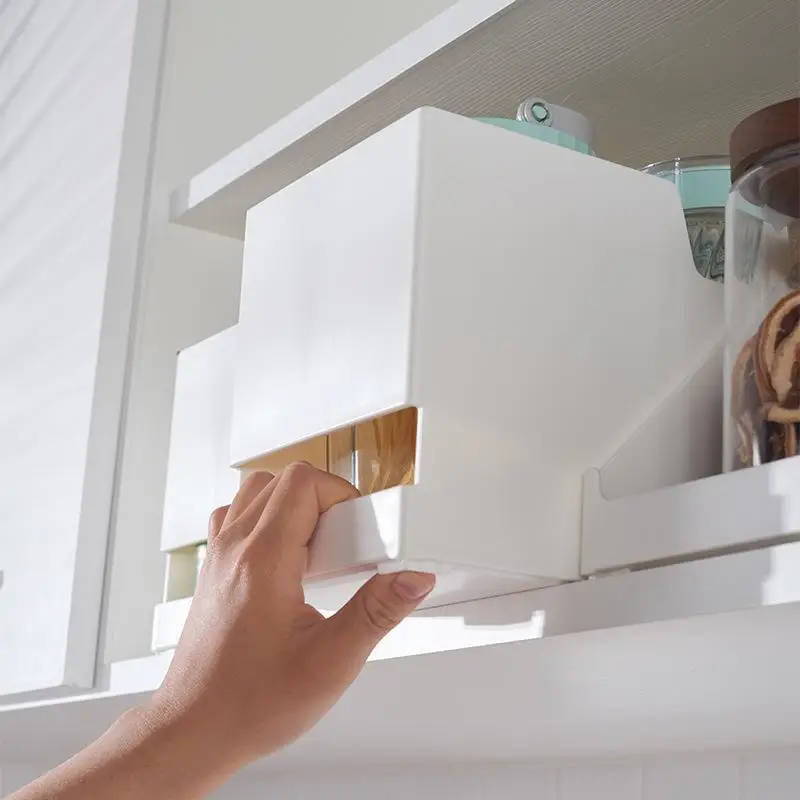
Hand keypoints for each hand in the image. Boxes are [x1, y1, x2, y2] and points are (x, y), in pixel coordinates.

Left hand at [147, 464, 434, 768]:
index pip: (304, 482)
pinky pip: (237, 516)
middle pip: (282, 479)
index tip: (360, 529)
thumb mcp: (330, 663)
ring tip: (317, 550)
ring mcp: (219, 557)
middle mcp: (234, 548)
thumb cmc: (246, 705)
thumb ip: (376, 613)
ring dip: (292, 504)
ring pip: (256, 491)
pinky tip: (286, 559)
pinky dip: (265, 519)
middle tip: (344, 542)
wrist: (193, 732)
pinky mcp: (214, 571)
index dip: (341, 494)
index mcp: (263, 560)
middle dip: (324, 499)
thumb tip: (410, 580)